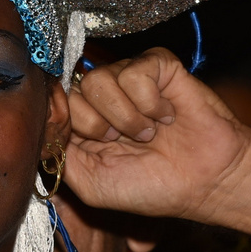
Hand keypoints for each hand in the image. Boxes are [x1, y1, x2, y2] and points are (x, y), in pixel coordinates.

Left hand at [64, 48, 250, 234]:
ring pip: (99, 79)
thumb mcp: (91, 183)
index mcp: (83, 121)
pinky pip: (135, 71)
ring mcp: (129, 77)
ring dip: (127, 117)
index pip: (53, 102)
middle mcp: (102, 96)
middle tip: (126, 143)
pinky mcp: (157, 65)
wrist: (207, 181)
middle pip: (73, 90)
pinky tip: (167, 116)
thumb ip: (59, 153)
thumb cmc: (152, 186)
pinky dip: (151, 103)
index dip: (67, 122)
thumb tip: (43, 121)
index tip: (93, 145)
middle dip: (97, 126)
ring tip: (150, 134)